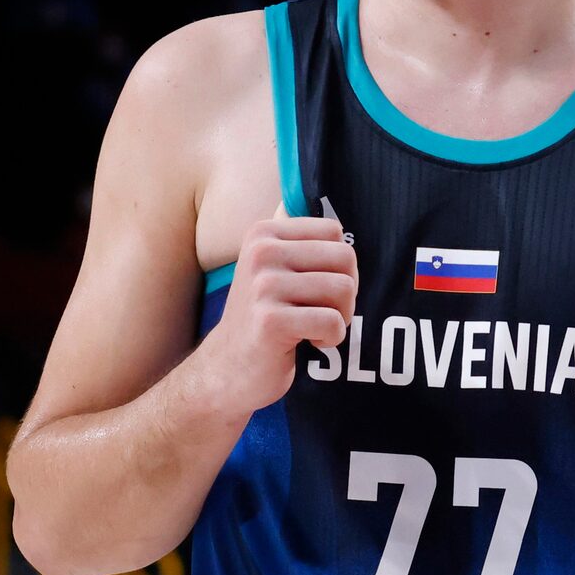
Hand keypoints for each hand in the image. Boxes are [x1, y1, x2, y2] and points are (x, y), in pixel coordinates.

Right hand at [198, 213, 355, 416]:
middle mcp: (261, 253)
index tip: (316, 286)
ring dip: (341, 317)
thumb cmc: (262, 317)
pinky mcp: (271, 321)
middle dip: (346, 291)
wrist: (228, 368)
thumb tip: (319, 206)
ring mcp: (264, 287)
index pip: (335, 231)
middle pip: (345, 257)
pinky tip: (308, 343)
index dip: (340, 264)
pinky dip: (331, 338)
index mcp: (263, 233)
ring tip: (314, 327)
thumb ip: (295, 239)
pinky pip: (332, 322)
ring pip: (344, 290)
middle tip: (320, 310)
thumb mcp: (271, 268)